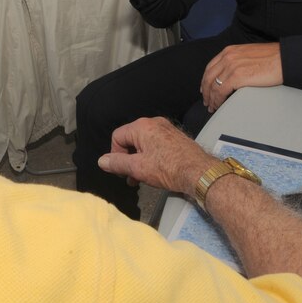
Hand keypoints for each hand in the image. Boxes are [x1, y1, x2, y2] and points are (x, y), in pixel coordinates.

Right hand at [97, 117, 214, 194]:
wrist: (200, 172)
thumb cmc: (168, 169)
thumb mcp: (138, 168)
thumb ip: (117, 163)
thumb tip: (101, 161)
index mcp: (142, 127)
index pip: (117, 137)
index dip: (115, 155)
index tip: (121, 171)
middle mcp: (154, 123)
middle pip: (130, 139)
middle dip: (127, 159)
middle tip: (130, 178)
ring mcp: (166, 129)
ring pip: (143, 144)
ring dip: (139, 160)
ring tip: (142, 178)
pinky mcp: (175, 138)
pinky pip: (156, 145)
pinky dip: (151, 157)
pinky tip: (156, 172)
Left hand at [199, 43, 282, 111]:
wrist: (284, 59)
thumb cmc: (273, 58)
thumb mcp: (249, 55)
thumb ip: (238, 62)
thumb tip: (234, 75)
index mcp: (230, 51)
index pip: (211, 66)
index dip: (206, 79)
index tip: (205, 88)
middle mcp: (228, 57)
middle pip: (209, 77)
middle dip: (206, 91)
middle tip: (206, 101)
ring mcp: (231, 67)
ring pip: (213, 86)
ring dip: (211, 98)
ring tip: (212, 107)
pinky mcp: (237, 77)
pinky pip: (221, 92)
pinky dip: (217, 100)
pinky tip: (219, 105)